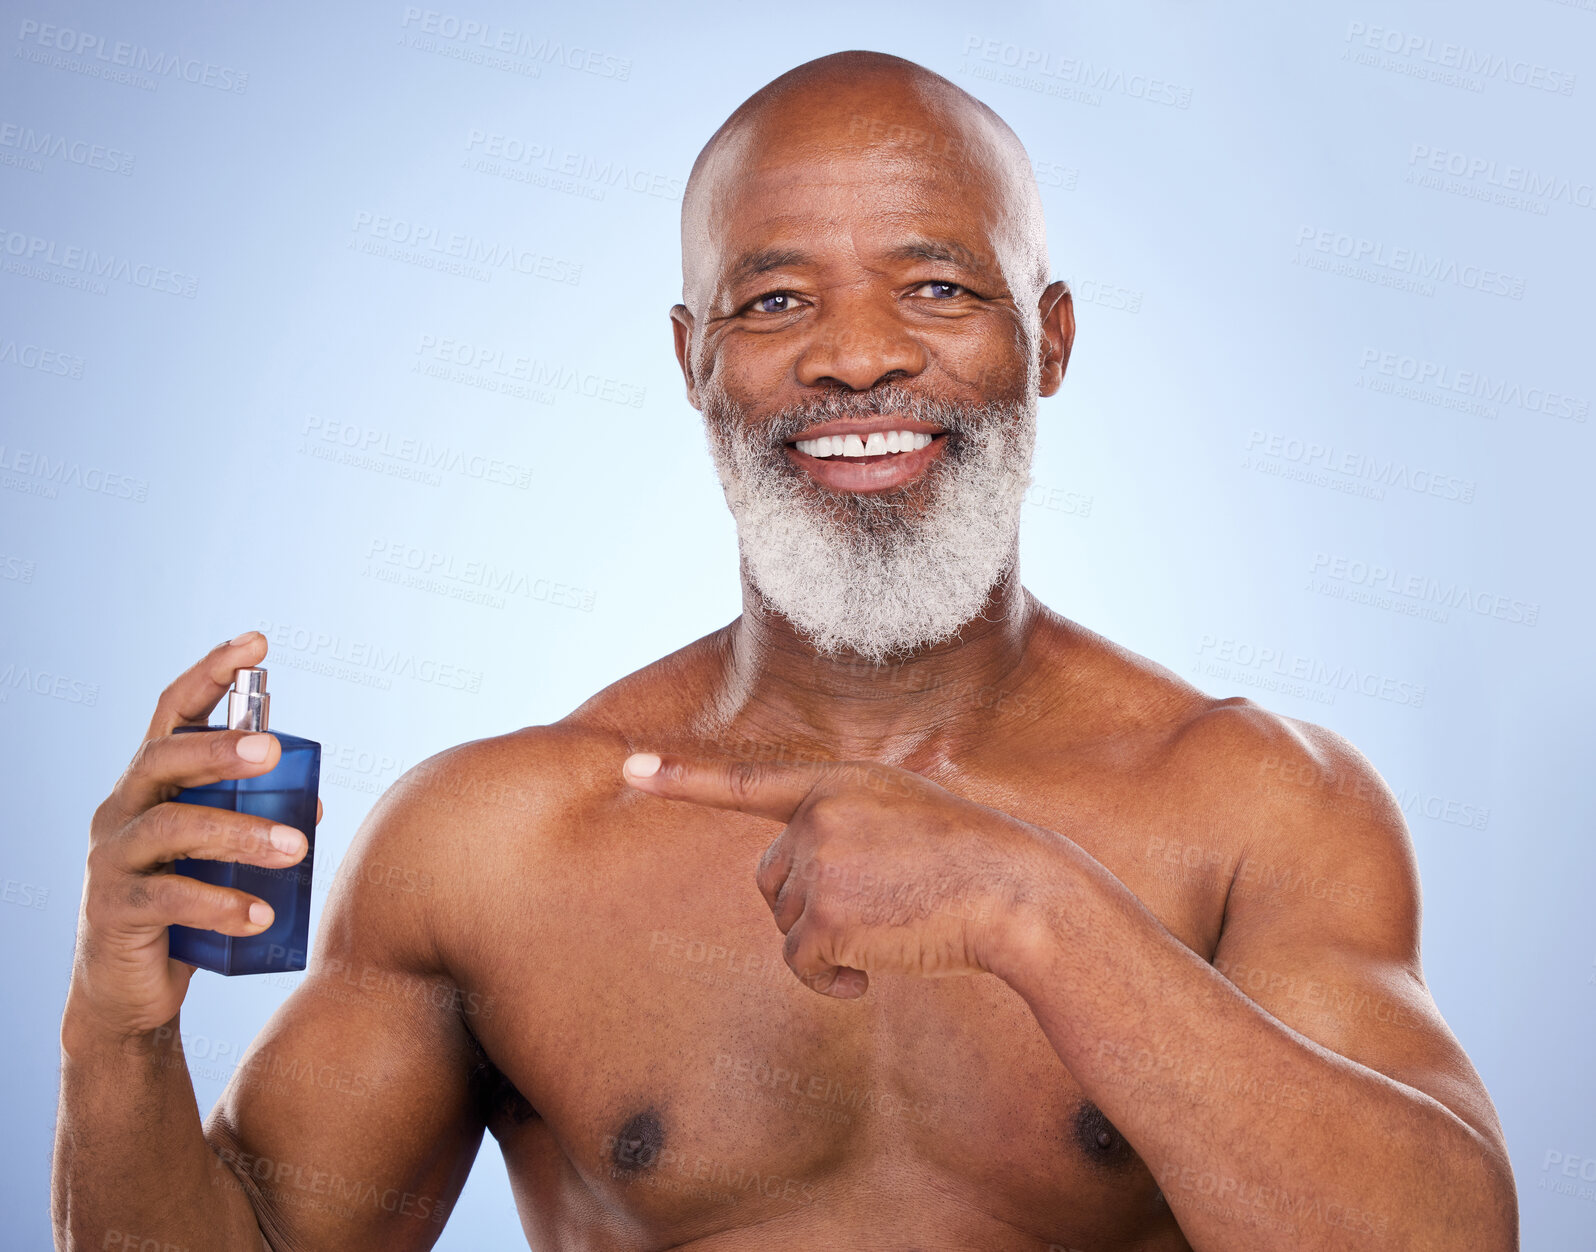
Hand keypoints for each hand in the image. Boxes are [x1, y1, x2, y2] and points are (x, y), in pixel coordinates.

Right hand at [67, 633, 320, 1041]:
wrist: (131, 992)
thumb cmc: (186, 908)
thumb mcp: (221, 856)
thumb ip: (256, 821)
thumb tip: (316, 802)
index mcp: (151, 784)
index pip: (174, 713)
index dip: (211, 674)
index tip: (256, 643)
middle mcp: (123, 809)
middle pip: (165, 759)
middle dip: (219, 749)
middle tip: (272, 750)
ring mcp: (112, 858)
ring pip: (174, 828)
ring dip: (241, 835)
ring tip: (298, 850)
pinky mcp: (114, 909)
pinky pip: (171, 899)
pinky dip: (223, 904)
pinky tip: (263, 914)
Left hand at [621, 752, 1045, 997]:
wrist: (1017, 890)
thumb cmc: (969, 864)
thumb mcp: (901, 815)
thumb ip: (842, 826)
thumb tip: (789, 884)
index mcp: (838, 781)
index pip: (747, 779)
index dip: (683, 777)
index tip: (631, 769)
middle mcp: (818, 813)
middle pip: (769, 881)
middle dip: (808, 910)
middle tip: (877, 911)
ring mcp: (820, 860)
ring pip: (785, 924)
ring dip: (827, 943)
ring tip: (891, 929)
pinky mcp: (826, 913)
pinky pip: (799, 964)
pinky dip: (831, 980)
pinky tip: (873, 974)